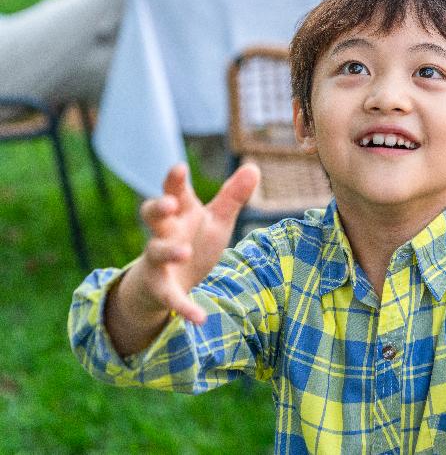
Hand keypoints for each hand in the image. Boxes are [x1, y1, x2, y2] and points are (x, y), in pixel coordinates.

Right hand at [126, 163, 258, 324]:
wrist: (169, 282)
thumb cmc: (193, 241)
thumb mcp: (215, 220)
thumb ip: (232, 196)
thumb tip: (254, 166)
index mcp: (179, 213)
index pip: (174, 192)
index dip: (174, 181)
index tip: (179, 168)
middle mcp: (164, 233)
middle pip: (152, 216)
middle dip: (158, 208)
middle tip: (168, 204)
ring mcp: (158, 261)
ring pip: (155, 252)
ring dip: (169, 252)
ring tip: (185, 252)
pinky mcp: (161, 289)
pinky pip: (170, 298)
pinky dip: (184, 307)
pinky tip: (199, 318)